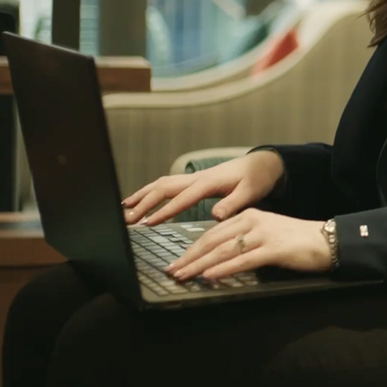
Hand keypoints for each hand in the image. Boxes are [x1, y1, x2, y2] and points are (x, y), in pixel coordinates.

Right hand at [121, 151, 285, 226]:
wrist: (262, 164)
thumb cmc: (256, 179)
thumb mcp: (250, 192)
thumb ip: (233, 204)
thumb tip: (216, 216)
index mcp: (209, 182)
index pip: (182, 198)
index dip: (164, 211)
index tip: (148, 223)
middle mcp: (197, 178)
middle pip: (164, 188)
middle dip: (144, 203)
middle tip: (127, 220)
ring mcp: (193, 178)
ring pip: (161, 184)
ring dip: (142, 196)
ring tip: (124, 210)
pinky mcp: (193, 181)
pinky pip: (167, 185)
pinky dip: (150, 192)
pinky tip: (140, 201)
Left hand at [165, 208, 331, 280]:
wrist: (326, 240)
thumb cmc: (296, 241)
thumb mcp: (265, 234)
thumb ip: (243, 241)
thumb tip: (218, 257)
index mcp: (248, 216)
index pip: (212, 232)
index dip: (192, 248)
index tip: (177, 261)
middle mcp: (253, 221)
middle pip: (213, 240)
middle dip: (189, 257)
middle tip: (172, 271)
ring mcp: (263, 234)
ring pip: (224, 250)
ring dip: (199, 265)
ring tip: (183, 276)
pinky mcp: (273, 249)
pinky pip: (243, 260)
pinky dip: (224, 269)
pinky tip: (210, 276)